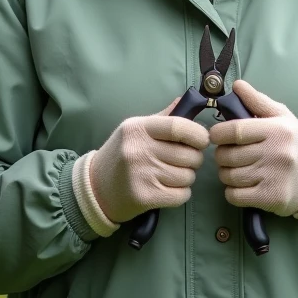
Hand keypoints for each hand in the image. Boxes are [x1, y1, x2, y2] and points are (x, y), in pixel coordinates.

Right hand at [87, 99, 209, 224]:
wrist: (95, 187)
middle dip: (194, 159)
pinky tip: (169, 189)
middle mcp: (139, 150)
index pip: (179, 127)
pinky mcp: (145, 197)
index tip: (202, 140)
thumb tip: (185, 101)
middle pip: (189, 155)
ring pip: (187, 176)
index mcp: (138, 128)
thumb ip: (162, 118)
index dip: (198, 134)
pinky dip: (181, 193)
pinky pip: (182, 195)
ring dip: (187, 177)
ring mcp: (141, 175)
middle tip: (184, 161)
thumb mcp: (135, 129)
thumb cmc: (120, 154)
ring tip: (172, 175)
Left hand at [209, 80, 297, 217]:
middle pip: (228, 155)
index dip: (218, 133)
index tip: (217, 135)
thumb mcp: (281, 117)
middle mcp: (276, 153)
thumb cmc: (294, 143)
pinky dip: (232, 191)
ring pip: (229, 176)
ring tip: (236, 168)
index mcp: (277, 130)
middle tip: (228, 154)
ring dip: (226, 173)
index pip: (234, 130)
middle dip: (221, 155)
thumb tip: (237, 85)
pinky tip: (242, 185)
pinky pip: (235, 196)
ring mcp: (274, 177)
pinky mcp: (271, 198)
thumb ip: (257, 101)